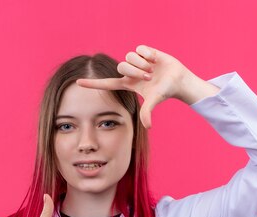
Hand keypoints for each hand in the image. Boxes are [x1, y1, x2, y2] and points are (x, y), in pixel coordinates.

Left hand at [76, 45, 196, 128]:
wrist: (178, 80)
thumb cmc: (165, 91)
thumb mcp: (154, 101)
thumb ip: (147, 112)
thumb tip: (147, 127)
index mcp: (127, 84)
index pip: (106, 83)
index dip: (92, 83)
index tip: (77, 83)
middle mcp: (130, 72)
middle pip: (121, 66)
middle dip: (136, 71)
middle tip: (149, 77)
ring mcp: (136, 61)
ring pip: (130, 56)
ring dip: (142, 63)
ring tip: (153, 69)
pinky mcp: (144, 52)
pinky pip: (140, 48)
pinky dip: (148, 54)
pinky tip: (156, 59)